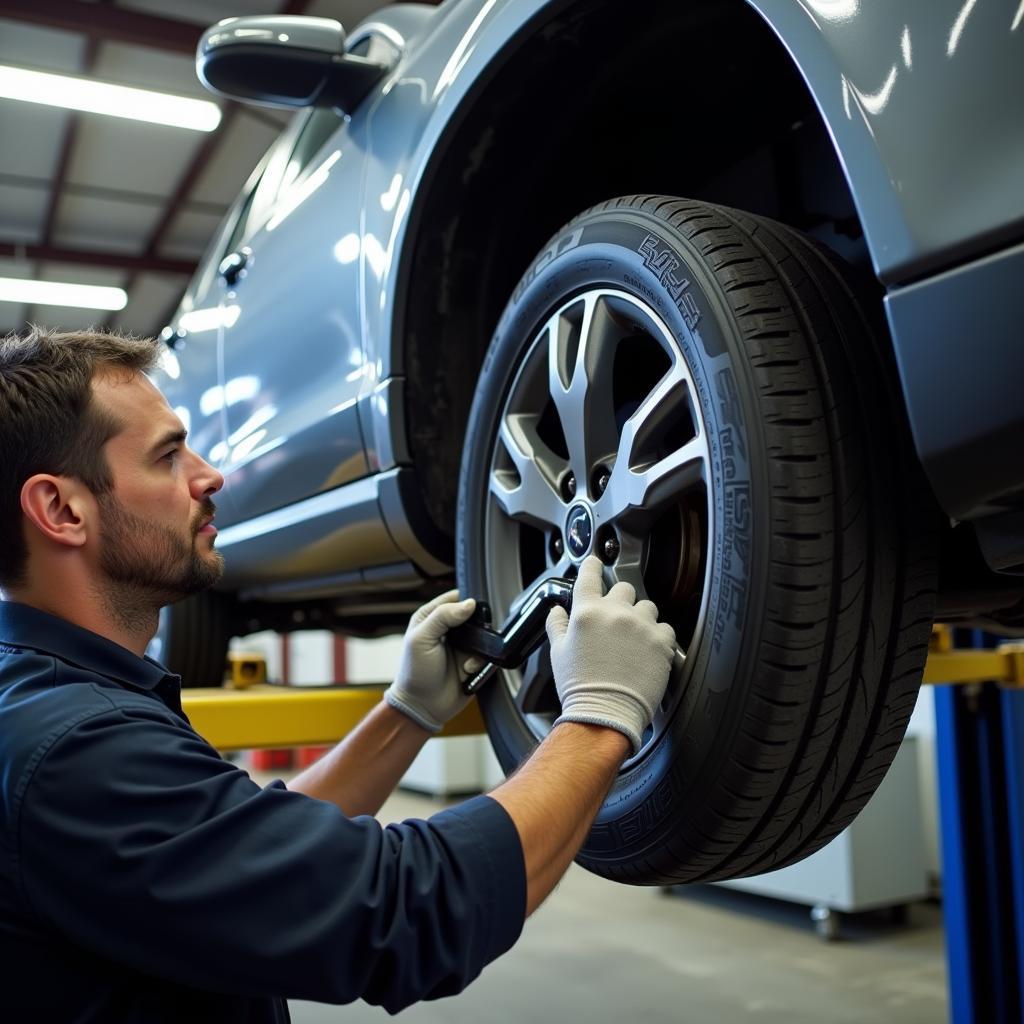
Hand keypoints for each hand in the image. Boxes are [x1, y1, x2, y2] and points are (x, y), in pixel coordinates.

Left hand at [385, 590, 484, 732]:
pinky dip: (480, 662)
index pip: (454, 598)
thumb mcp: (421, 640)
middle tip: (471, 638)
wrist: (423, 706)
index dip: (464, 602)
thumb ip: (442, 617)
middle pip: (473, 615)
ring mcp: (461, 646)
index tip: (469, 612)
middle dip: (476, 627)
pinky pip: (487, 654)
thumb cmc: (414, 673)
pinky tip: (467, 670)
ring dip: (478, 647)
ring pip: (483, 635)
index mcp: (430, 618)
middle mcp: (447, 630)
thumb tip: (469, 603)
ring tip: (466, 660)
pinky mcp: (472, 661)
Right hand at [546, 556, 676, 754]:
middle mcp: (615, 613)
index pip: (590, 575)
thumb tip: (557, 611)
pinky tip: (647, 651)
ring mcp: (640, 626)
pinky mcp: (661, 642)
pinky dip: (658, 636)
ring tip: (634, 640)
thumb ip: (557, 625)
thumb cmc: (579, 686)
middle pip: (624, 587)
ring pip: (647, 606)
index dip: (592, 565)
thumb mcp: (557, 652)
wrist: (604, 714)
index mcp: (586, 612)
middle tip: (617, 620)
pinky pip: (665, 628)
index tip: (595, 562)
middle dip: (621, 600)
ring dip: (641, 618)